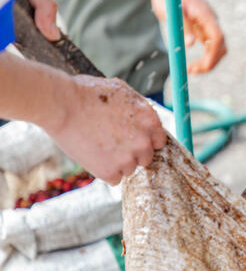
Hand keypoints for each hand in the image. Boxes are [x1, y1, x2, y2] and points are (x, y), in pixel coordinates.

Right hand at [45, 76, 166, 184]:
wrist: (62, 104)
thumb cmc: (88, 92)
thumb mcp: (123, 91)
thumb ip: (139, 108)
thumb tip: (144, 118)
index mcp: (151, 121)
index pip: (159, 141)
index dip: (145, 141)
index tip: (133, 140)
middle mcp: (144, 142)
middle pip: (146, 158)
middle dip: (132, 153)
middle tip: (112, 142)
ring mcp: (127, 158)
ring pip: (129, 169)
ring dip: (117, 163)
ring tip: (98, 146)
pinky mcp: (109, 171)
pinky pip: (114, 179)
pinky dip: (104, 171)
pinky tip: (93, 156)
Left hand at [151, 0, 225, 73]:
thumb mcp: (170, 10)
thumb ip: (183, 26)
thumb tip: (191, 45)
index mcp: (205, 14)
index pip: (217, 38)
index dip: (212, 55)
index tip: (201, 68)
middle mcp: (210, 20)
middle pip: (221, 46)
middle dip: (211, 62)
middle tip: (192, 71)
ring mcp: (208, 24)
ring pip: (218, 48)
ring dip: (209, 62)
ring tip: (191, 69)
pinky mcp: (204, 28)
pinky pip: (210, 46)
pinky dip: (205, 58)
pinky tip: (192, 64)